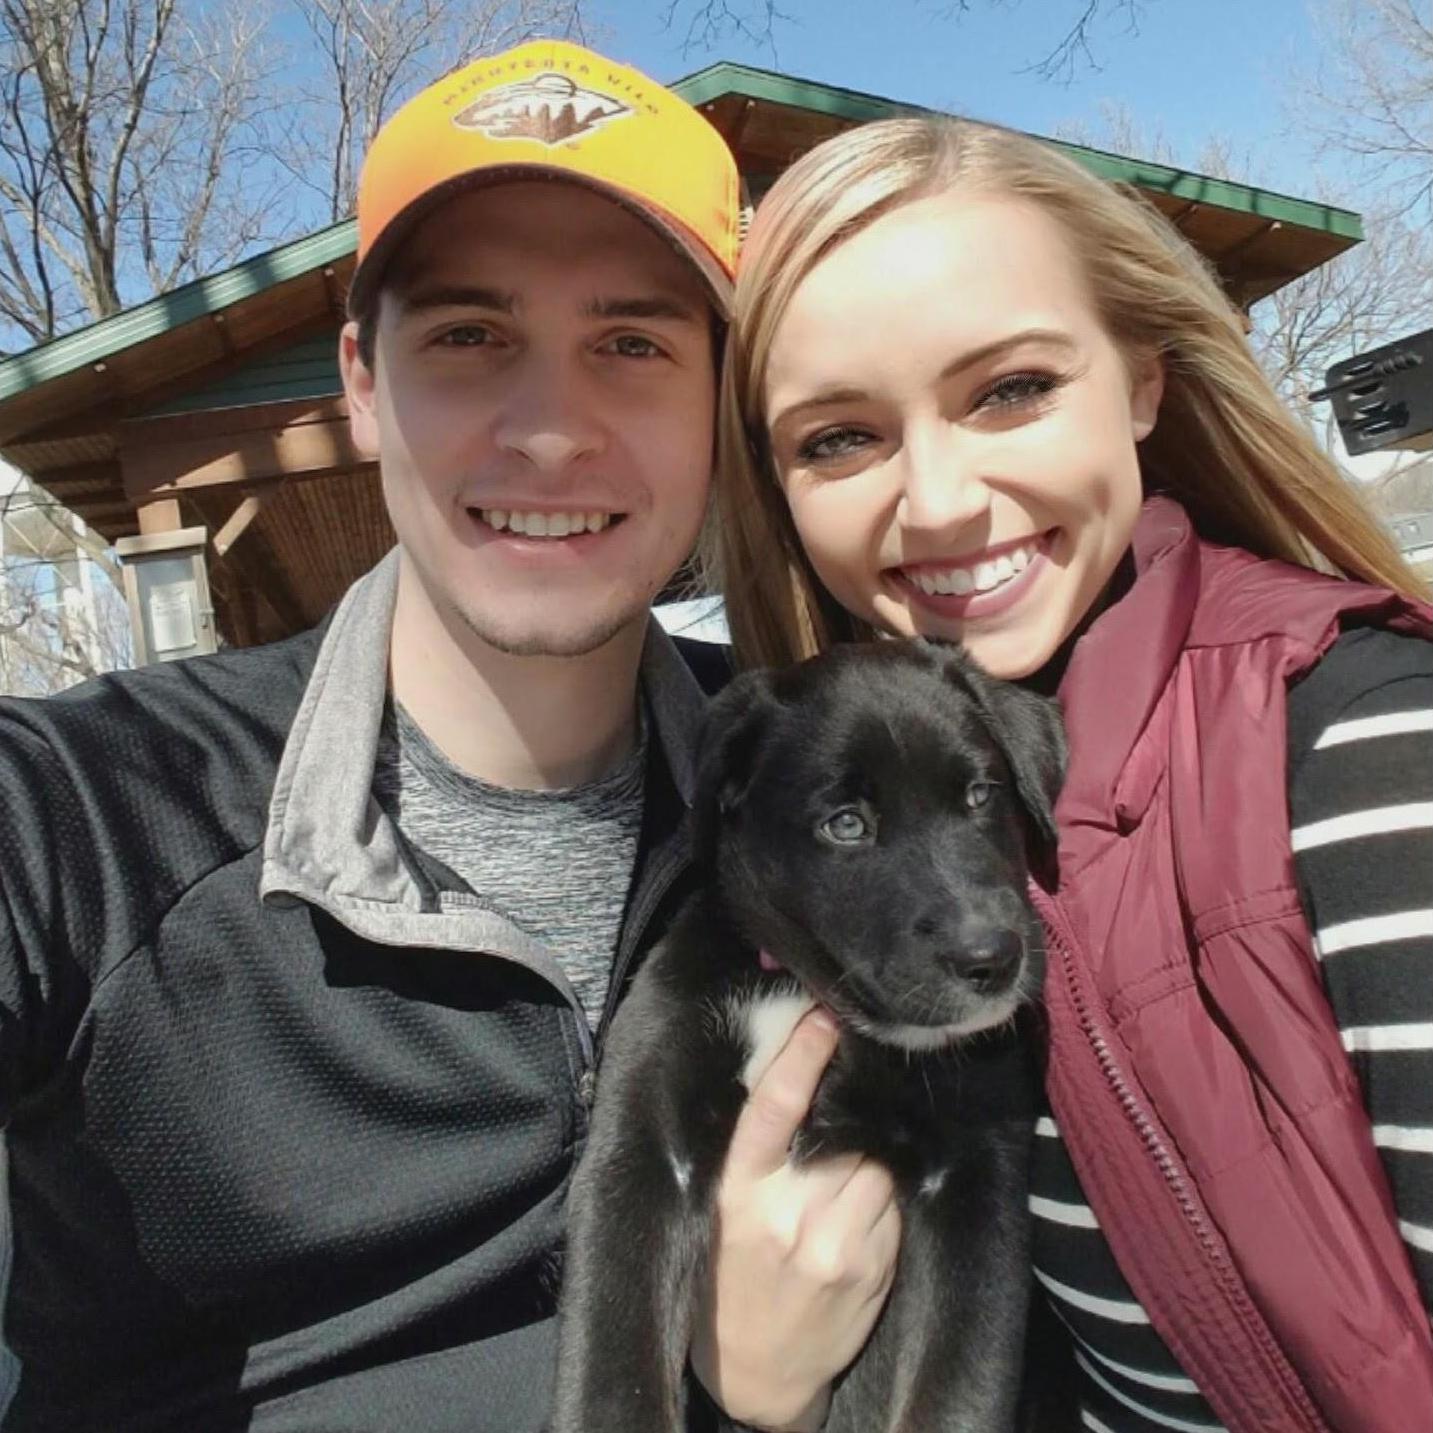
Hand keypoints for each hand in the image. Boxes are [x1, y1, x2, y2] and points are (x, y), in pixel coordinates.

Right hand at [690, 1007, 900, 1430]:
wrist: (758, 1375)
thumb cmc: (732, 1278)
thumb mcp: (723, 1210)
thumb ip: (755, 1154)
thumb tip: (796, 1078)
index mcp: (740, 1190)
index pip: (773, 1105)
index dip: (801, 1054)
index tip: (823, 1015)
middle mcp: (789, 1212)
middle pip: (842, 1127)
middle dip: (850, 1107)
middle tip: (851, 1089)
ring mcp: (837, 1241)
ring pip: (878, 1161)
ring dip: (873, 1153)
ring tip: (851, 1165)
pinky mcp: (874, 1265)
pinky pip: (894, 1203)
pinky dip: (886, 1193)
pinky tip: (864, 1206)